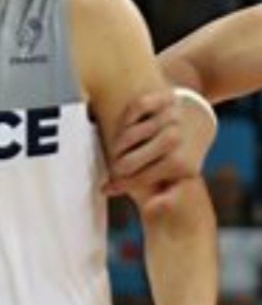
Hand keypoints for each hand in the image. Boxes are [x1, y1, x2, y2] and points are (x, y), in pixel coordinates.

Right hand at [104, 89, 215, 208]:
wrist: (198, 116)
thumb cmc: (181, 151)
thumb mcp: (180, 175)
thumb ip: (169, 195)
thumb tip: (153, 207)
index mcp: (181, 164)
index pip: (140, 178)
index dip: (121, 185)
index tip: (107, 188)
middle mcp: (177, 139)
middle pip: (129, 160)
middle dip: (118, 166)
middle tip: (114, 166)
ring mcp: (172, 117)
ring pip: (130, 134)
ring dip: (120, 143)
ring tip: (118, 148)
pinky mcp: (166, 97)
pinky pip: (137, 108)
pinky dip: (129, 117)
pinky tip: (128, 125)